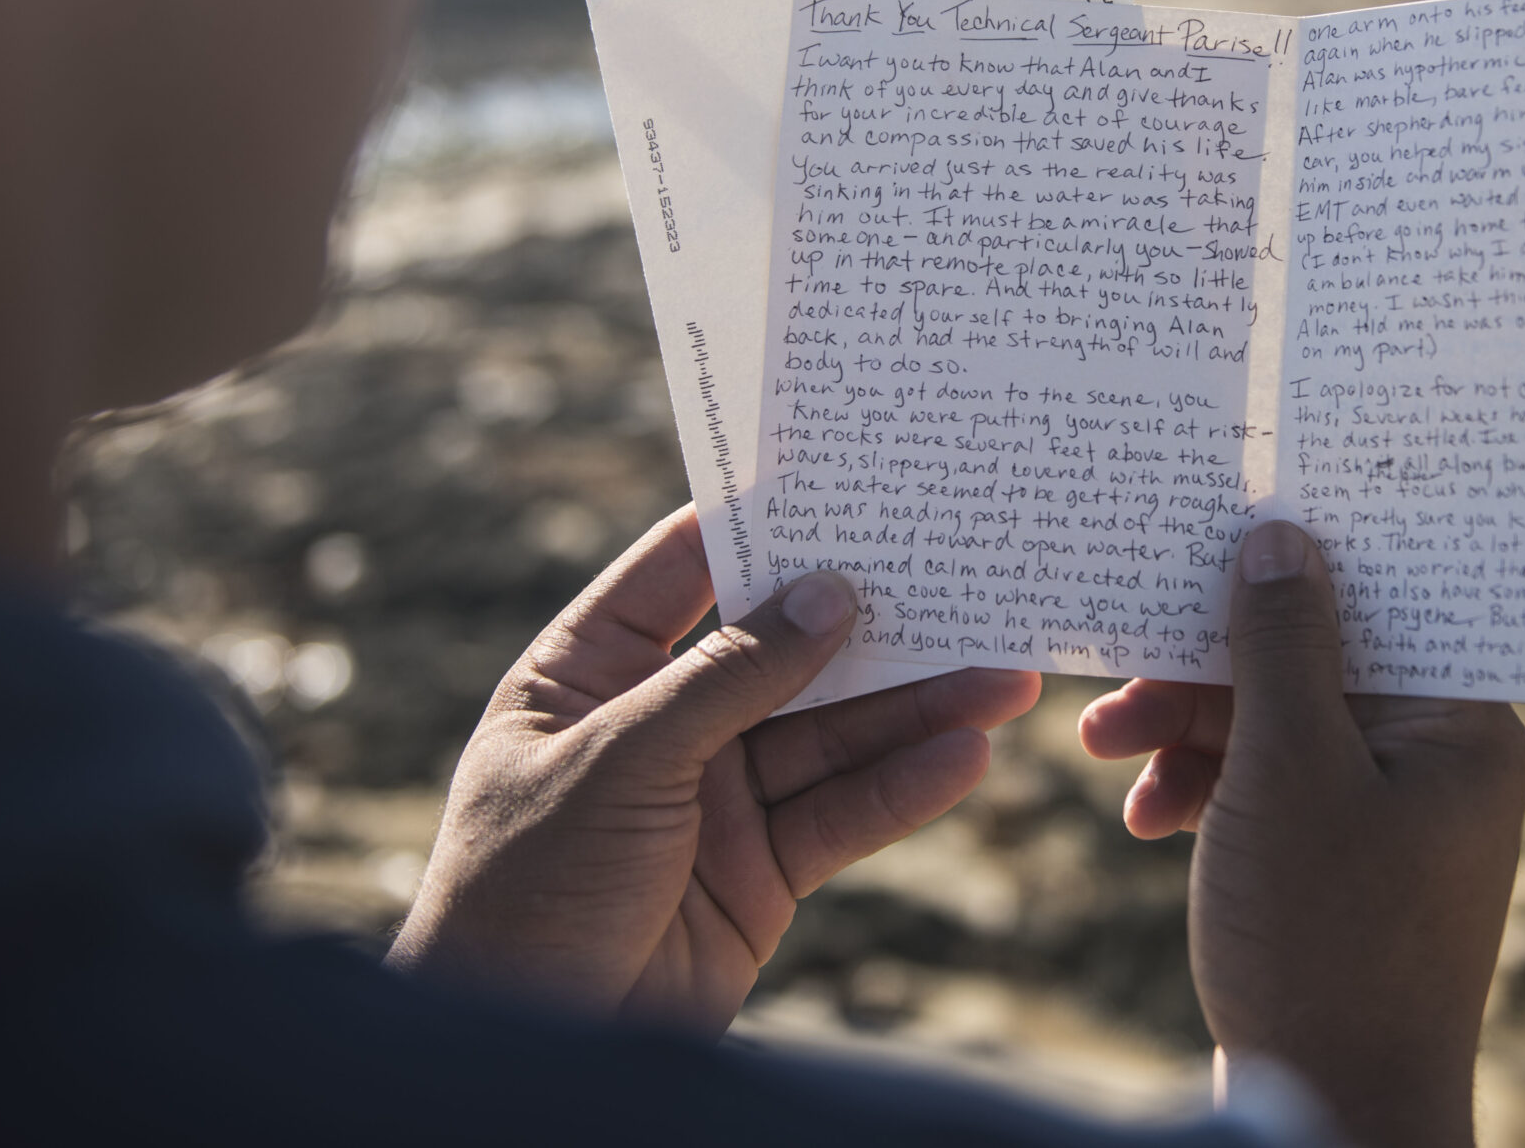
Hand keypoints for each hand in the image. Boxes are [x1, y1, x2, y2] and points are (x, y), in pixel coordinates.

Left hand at [388, 504, 1039, 1033]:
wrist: (521, 1049)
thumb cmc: (522, 888)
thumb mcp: (617, 761)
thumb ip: (728, 678)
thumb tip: (828, 594)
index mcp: (587, 672)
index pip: (681, 570)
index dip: (761, 522)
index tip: (847, 475)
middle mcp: (657, 723)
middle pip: (780, 654)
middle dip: (871, 623)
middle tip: (963, 579)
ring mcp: (712, 798)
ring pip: (829, 735)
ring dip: (915, 708)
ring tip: (1002, 676)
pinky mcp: (757, 872)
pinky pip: (841, 815)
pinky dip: (903, 789)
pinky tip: (964, 757)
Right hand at [1080, 522, 1524, 1147]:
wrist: (1333, 1115)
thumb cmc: (1325, 946)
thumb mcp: (1286, 773)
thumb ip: (1281, 646)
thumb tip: (1279, 537)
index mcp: (1463, 726)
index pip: (1379, 601)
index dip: (1293, 567)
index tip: (1209, 540)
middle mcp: (1442, 761)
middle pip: (1314, 661)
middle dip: (1206, 670)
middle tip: (1117, 678)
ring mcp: (1395, 815)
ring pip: (1280, 723)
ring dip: (1188, 729)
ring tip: (1104, 750)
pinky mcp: (1348, 864)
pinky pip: (1274, 788)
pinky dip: (1207, 790)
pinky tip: (1145, 817)